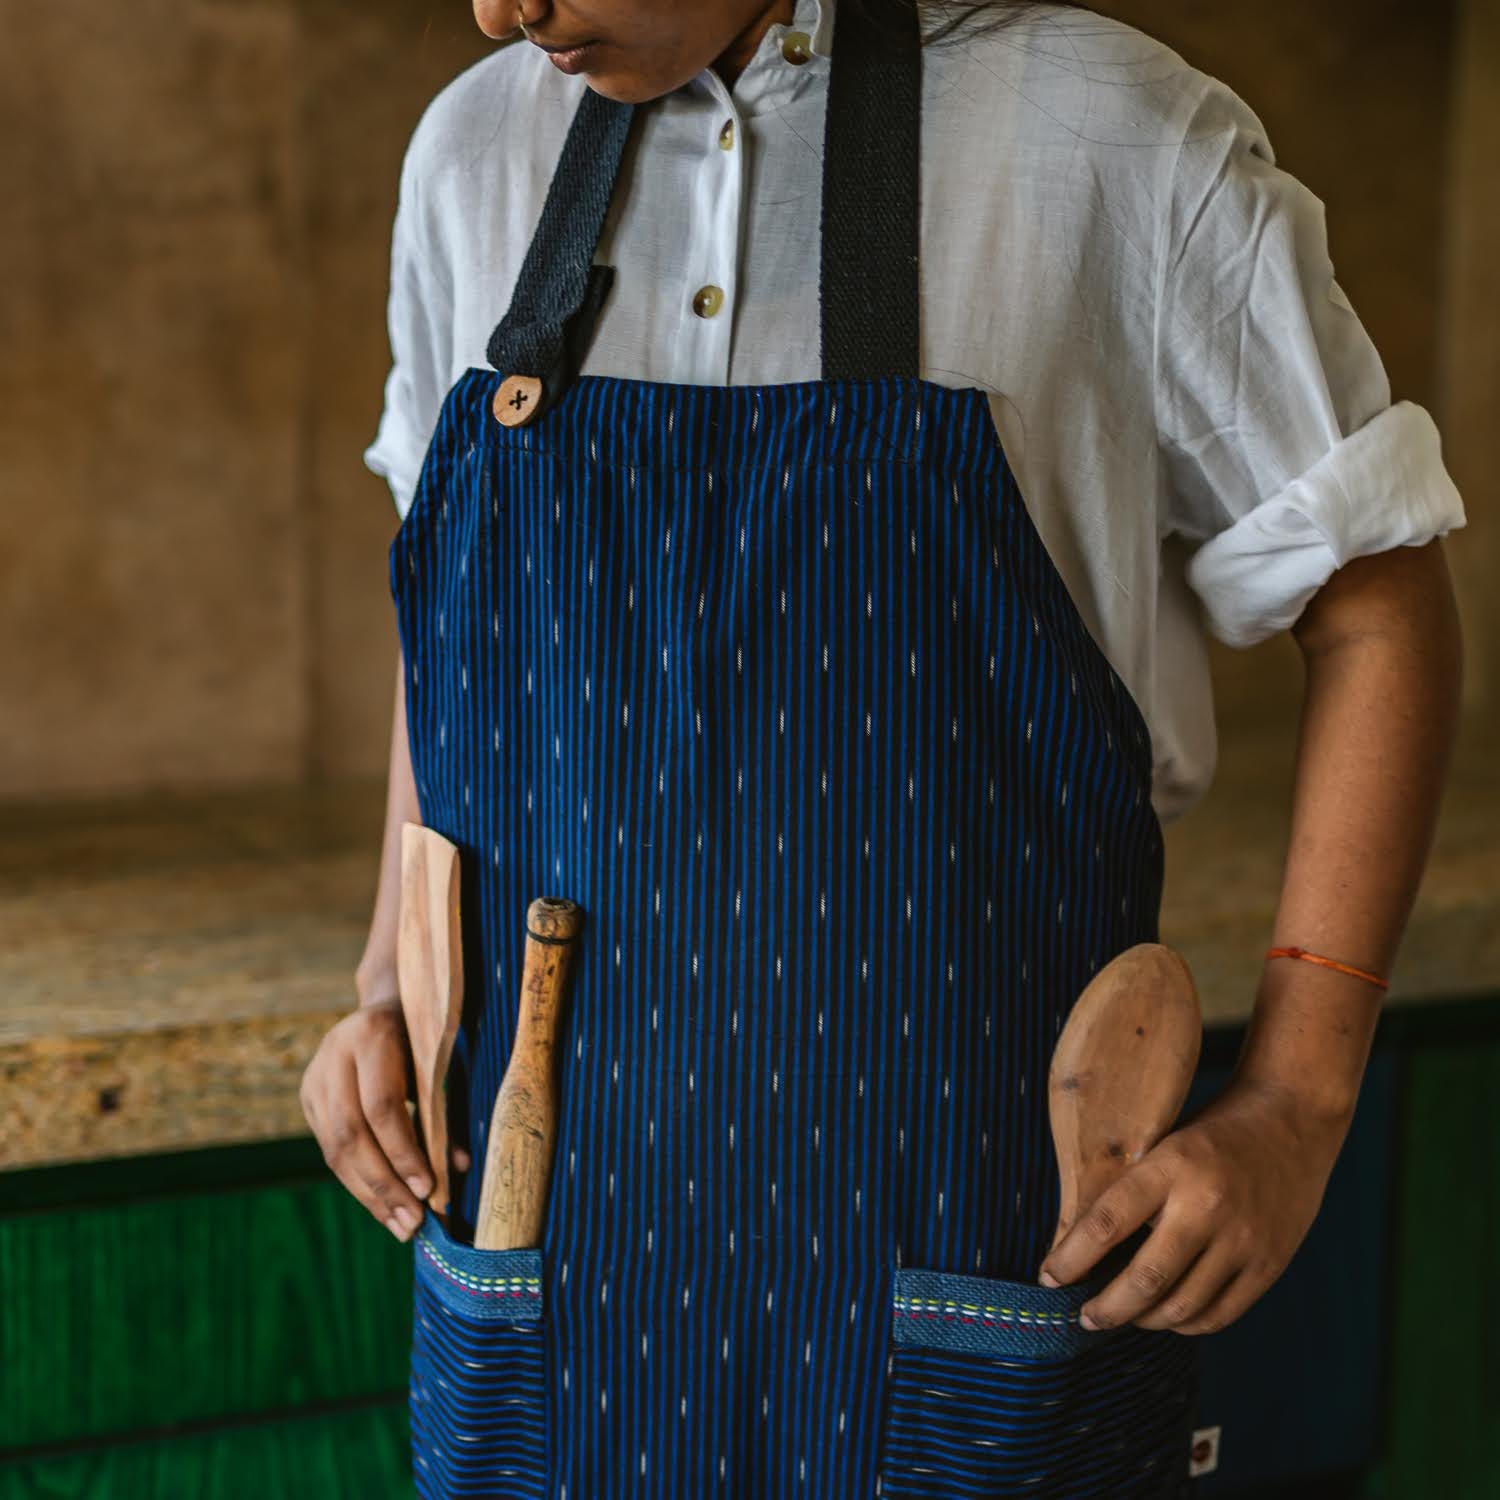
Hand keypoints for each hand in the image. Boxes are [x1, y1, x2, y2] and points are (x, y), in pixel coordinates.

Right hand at [299, 996, 469, 1240]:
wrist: (386, 1005)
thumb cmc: (425, 1040)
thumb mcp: (438, 1065)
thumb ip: (444, 1113)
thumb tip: (457, 1169)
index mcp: (373, 1036)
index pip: (382, 1107)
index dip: (403, 1153)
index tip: (428, 1190)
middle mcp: (335, 1055)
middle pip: (351, 1134)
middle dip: (383, 1185)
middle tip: (412, 1223)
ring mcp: (314, 1077)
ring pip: (334, 1149)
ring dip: (369, 1194)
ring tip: (400, 1226)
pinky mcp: (308, 1098)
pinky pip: (330, 1150)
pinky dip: (359, 1182)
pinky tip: (384, 1206)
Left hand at [1038, 1078, 1351, 1334]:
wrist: (1292, 1119)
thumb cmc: (1213, 1131)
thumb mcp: (1165, 1142)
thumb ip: (1133, 1191)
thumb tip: (1080, 1245)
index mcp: (1171, 1165)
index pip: (1107, 1222)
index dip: (1071, 1258)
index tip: (1048, 1277)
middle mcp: (1207, 1205)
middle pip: (1145, 1278)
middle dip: (1106, 1308)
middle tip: (1084, 1317)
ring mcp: (1243, 1239)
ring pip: (1182, 1306)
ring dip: (1145, 1320)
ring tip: (1125, 1316)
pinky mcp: (1270, 1263)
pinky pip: (1220, 1313)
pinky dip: (1187, 1323)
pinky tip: (1168, 1316)